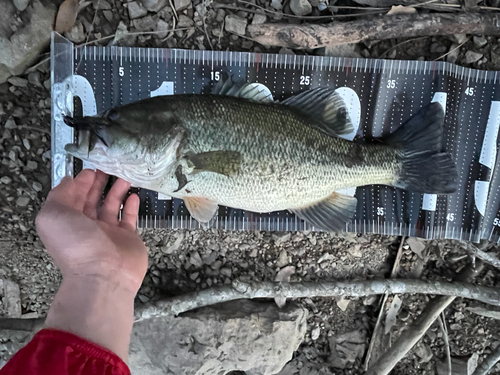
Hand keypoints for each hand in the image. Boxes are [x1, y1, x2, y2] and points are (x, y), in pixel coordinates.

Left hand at [36, 169, 147, 292]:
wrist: (104, 274)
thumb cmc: (77, 243)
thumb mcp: (53, 215)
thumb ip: (59, 195)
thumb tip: (69, 181)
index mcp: (67, 221)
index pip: (72, 197)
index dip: (80, 182)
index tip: (91, 168)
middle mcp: (86, 226)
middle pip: (92, 200)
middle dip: (98, 183)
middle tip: (108, 167)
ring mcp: (108, 232)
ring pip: (112, 206)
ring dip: (117, 190)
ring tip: (124, 176)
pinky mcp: (128, 237)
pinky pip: (129, 218)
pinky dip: (132, 205)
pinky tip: (134, 194)